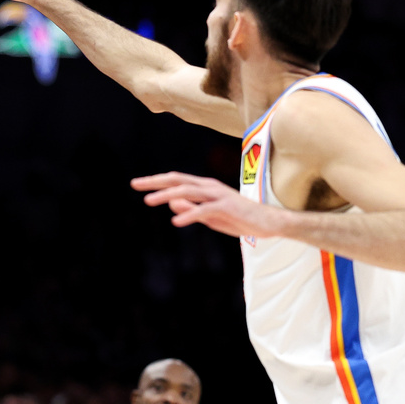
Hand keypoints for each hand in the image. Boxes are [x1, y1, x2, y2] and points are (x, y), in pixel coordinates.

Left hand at [131, 172, 287, 238]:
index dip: (156, 181)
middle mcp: (209, 186)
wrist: (269, 223)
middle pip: (178, 181)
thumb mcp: (210, 216)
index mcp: (204, 187)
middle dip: (155, 182)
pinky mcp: (227, 207)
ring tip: (149, 201)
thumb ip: (191, 209)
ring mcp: (218, 195)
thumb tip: (171, 205)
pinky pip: (205, 210)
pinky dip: (189, 214)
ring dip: (167, 196)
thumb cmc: (239, 218)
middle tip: (135, 184)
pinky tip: (176, 221)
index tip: (137, 184)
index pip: (176, 180)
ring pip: (188, 192)